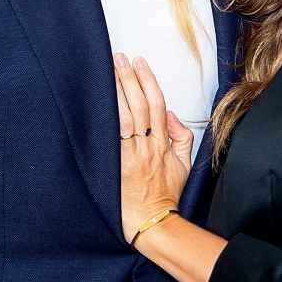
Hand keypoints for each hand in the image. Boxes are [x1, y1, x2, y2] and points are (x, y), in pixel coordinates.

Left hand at [114, 53, 193, 243]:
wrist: (152, 222)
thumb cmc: (166, 195)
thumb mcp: (184, 165)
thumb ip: (181, 136)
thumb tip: (171, 114)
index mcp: (163, 144)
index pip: (156, 104)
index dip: (148, 81)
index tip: (140, 62)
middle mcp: (146, 146)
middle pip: (138, 105)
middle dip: (129, 78)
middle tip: (119, 58)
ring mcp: (130, 156)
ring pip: (123, 117)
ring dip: (116, 92)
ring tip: (109, 71)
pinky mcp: (116, 166)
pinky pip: (110, 138)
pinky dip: (104, 119)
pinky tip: (97, 102)